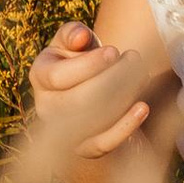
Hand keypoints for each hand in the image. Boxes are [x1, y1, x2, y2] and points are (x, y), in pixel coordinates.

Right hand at [27, 21, 154, 156]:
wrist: (93, 86)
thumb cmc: (84, 57)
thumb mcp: (76, 41)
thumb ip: (74, 33)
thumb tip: (80, 38)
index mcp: (40, 76)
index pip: (58, 77)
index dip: (88, 65)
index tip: (114, 51)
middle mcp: (46, 107)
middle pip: (76, 101)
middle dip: (111, 80)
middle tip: (135, 61)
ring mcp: (63, 132)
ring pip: (92, 121)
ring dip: (122, 98)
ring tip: (143, 75)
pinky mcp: (85, 148)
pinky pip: (102, 144)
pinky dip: (125, 127)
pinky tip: (143, 107)